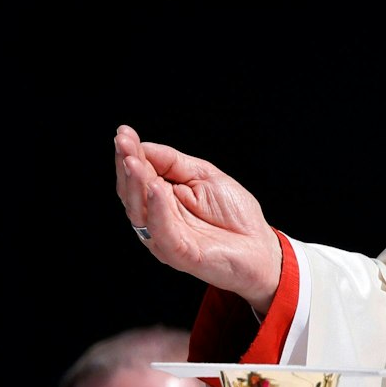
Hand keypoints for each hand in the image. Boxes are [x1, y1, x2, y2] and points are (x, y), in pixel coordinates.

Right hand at [114, 125, 281, 311]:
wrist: (262, 248)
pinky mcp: (178, 253)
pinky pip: (162, 231)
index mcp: (161, 200)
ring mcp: (165, 237)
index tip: (124, 133)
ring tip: (133, 161)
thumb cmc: (235, 215)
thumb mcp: (205, 177)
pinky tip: (156, 189)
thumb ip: (175, 163)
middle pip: (132, 191)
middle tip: (123, 143)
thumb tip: (144, 146)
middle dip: (127, 165)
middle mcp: (157, 218)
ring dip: (136, 184)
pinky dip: (157, 210)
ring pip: (141, 211)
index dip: (130, 154)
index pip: (139, 175)